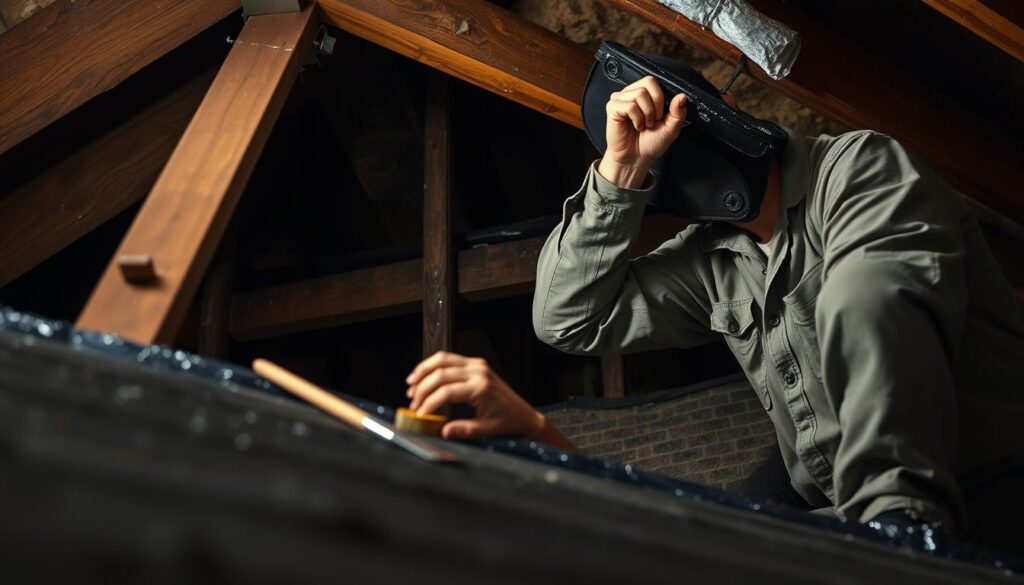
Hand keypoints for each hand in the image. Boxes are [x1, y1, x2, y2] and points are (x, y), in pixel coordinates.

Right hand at [405, 352, 545, 440]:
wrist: (524, 415)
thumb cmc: (508, 422)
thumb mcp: (486, 430)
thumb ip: (463, 429)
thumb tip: (443, 431)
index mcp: (481, 388)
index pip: (446, 392)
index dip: (428, 403)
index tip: (419, 414)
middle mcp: (478, 372)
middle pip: (440, 373)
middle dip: (422, 388)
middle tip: (412, 402)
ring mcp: (477, 365)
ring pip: (442, 359)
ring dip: (423, 370)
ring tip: (411, 385)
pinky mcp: (476, 364)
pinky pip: (450, 358)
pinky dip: (434, 365)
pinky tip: (424, 375)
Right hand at [598, 76, 687, 188]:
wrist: (636, 158)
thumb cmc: (650, 143)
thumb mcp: (671, 128)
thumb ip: (678, 112)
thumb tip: (682, 96)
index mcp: (645, 95)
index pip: (654, 81)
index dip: (662, 96)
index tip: (662, 115)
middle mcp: (632, 93)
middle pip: (648, 82)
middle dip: (656, 103)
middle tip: (653, 120)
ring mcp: (620, 99)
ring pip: (639, 93)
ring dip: (647, 113)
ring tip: (644, 125)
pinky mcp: (612, 108)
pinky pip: (629, 106)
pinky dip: (637, 118)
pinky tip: (636, 126)